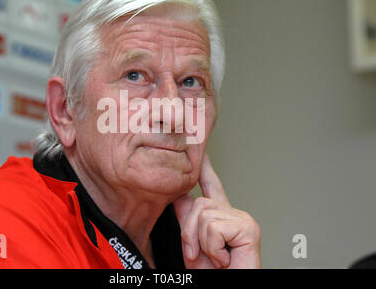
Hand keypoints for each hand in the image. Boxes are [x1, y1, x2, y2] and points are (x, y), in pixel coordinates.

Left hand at [173, 154, 260, 268]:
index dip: (206, 170)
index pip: (211, 188)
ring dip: (202, 243)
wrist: (226, 287)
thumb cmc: (214, 275)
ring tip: (215, 257)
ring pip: (204, 215)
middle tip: (199, 254)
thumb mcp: (193, 246)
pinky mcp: (249, 229)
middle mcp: (234, 215)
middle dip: (189, 232)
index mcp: (220, 218)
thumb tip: (181, 196)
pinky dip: (213, 248)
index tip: (203, 154)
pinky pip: (214, 227)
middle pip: (198, 204)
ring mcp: (243, 221)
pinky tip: (225, 258)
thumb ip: (188, 220)